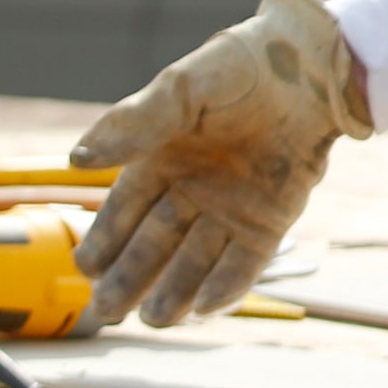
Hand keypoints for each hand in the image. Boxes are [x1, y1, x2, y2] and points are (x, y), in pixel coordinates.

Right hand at [70, 0, 371, 326]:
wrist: (310, 67)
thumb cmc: (241, 68)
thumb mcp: (181, 90)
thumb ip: (134, 125)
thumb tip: (77, 160)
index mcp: (163, 158)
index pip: (124, 209)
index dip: (105, 238)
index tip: (85, 266)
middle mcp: (193, 191)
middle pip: (153, 245)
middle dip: (130, 278)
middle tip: (107, 311)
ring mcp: (231, 209)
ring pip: (194, 262)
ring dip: (173, 292)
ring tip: (153, 320)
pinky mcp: (269, 220)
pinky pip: (244, 262)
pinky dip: (225, 285)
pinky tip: (203, 308)